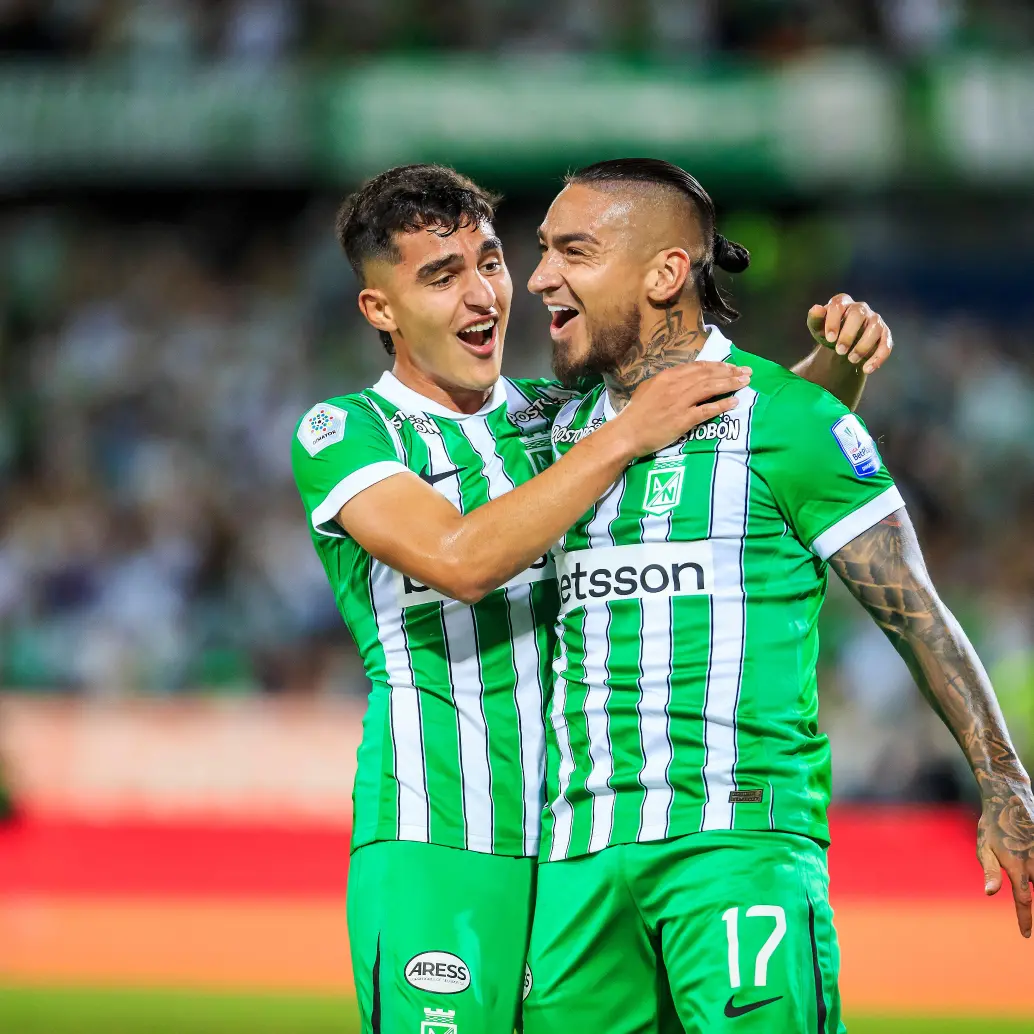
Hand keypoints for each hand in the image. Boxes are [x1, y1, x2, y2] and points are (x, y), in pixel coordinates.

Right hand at [613, 361, 749, 458]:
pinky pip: (706, 410)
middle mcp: (675, 386)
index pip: (698, 367)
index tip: (731, 366)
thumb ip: (666, 383)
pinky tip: (734, 402)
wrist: (626, 434)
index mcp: (667, 377)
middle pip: (708, 375)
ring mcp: (680, 402)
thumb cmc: (635, 414)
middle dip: (729, 372)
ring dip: (730, 384)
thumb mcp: (649, 389)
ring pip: (710, 388)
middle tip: (746, 372)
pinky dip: (722, 405)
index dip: (717, 365)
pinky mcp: (683, 420)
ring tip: (744, 383)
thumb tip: (682, 379)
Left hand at [807, 294, 892, 374]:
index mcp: (843, 302)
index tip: (829, 339)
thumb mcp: (818, 328)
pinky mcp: (884, 334)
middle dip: (849, 334)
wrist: (841, 345)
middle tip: (839, 351)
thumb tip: (816, 309)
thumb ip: (815, 319)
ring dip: (863, 346)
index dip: (833, 321)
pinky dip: (878, 358)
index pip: (838, 305)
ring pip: (874, 328)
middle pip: (858, 314)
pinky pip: (886, 344)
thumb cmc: (829, 332)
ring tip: (851, 360)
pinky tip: (867, 369)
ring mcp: (874, 320)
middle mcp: (860, 308)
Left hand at [977, 781, 1033, 937]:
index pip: (1024, 900)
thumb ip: (991, 871)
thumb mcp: (984, 847)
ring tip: (1026, 884)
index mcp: (1016, 867)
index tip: (1025, 935)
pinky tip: (1032, 875)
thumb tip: (990, 893)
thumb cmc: (992, 825)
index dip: (1025, 919)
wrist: (1009, 799)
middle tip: (1031, 928)